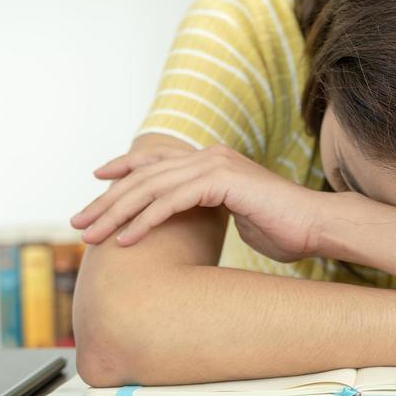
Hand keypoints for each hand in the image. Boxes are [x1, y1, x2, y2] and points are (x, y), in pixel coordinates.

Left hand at [71, 144, 331, 261]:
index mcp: (212, 161)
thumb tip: (189, 226)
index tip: (96, 184)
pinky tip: (125, 239)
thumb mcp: (236, 217)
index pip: (156, 160)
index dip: (122, 169)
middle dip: (107, 200)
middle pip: (144, 175)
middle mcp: (209, 156)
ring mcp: (216, 165)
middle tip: (79, 224)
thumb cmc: (283, 229)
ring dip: (116, 213)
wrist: (316, 227)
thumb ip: (209, 212)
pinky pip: (172, 201)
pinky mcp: (222, 181)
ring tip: (91, 236)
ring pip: (152, 188)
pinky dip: (145, 220)